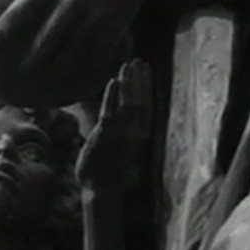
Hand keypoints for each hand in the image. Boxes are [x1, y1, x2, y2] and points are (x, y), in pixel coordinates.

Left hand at [0, 0, 156, 81]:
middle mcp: (70, 0)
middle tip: (20, 74)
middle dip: (31, 62)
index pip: (19, 13)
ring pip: (71, 55)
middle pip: (44, 42)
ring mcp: (95, 13)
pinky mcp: (116, 22)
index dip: (1, 34)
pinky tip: (82, 76)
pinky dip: (88, 68)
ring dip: (57, 71)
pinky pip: (98, 55)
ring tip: (48, 82)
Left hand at [75, 60, 151, 189]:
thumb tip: (123, 108)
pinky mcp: (106, 137)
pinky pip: (111, 112)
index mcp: (141, 135)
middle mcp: (135, 134)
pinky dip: (113, 96)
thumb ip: (125, 126)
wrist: (101, 187)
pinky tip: (114, 82)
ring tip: (127, 66)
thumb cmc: (110, 166)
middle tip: (137, 61)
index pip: (148, 105)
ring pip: (128, 104)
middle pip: (141, 101)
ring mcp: (121, 135)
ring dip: (128, 83)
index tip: (146, 69)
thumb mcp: (123, 144)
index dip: (147, 86)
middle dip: (140, 80)